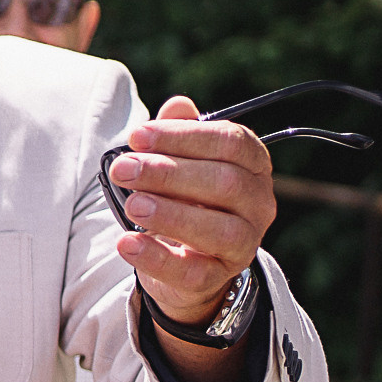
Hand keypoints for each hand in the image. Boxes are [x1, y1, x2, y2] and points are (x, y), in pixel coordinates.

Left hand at [108, 95, 275, 326]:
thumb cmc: (183, 195)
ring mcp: (244, 243)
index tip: (136, 136)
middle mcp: (258, 203)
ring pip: (218, 229)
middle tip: (123, 169)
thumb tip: (178, 105)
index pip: (230, 142)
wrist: (184, 255)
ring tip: (133, 204)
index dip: (183, 137)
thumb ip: (178, 134)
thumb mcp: (179, 161)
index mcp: (252, 164)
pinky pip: (192, 271)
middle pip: (225, 183)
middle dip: (169, 174)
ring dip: (171, 214)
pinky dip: (156, 258)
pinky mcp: (218, 276)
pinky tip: (126, 244)